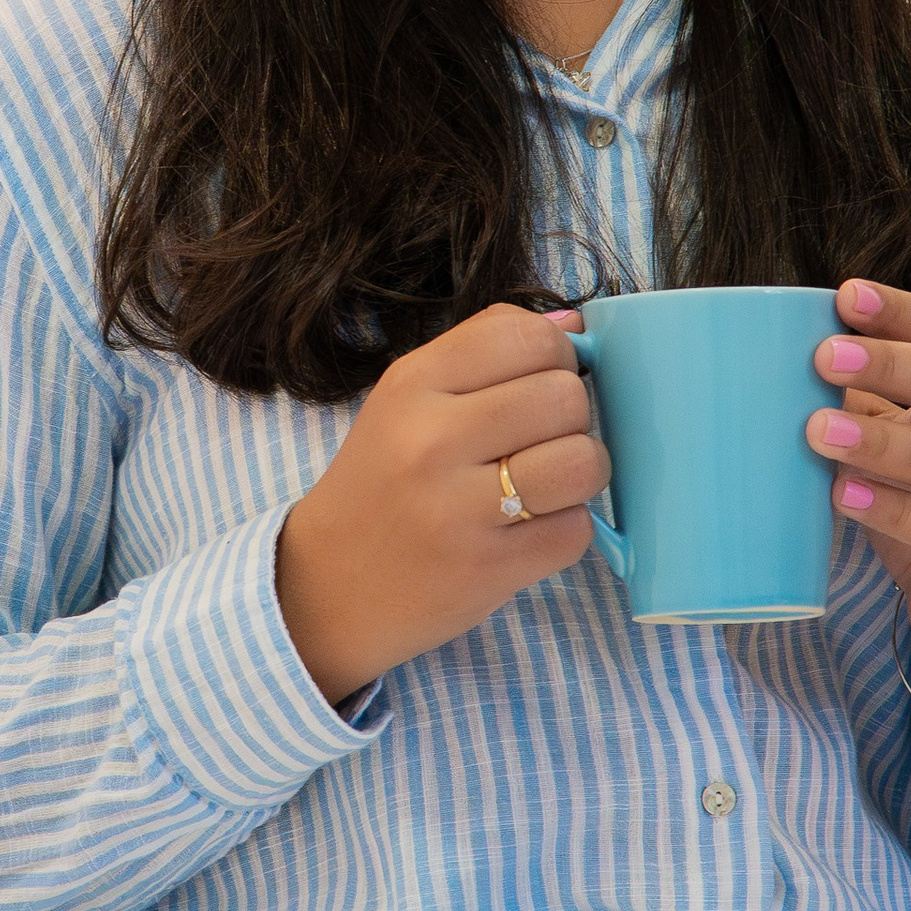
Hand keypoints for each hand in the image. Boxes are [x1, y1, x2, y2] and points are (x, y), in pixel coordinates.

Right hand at [276, 303, 608, 702]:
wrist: (327, 585)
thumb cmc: (382, 484)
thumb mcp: (407, 400)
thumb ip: (484, 352)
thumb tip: (575, 324)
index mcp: (413, 383)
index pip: (528, 336)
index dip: (556, 359)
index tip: (537, 385)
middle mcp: (431, 440)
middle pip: (566, 396)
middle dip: (571, 419)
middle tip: (540, 441)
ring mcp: (458, 509)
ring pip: (583, 462)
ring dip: (580, 473)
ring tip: (547, 484)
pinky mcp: (487, 569)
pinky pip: (576, 530)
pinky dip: (565, 529)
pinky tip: (529, 530)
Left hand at [810, 278, 910, 742]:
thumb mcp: (900, 456)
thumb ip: (866, 410)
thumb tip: (780, 361)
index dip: (902, 313)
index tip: (844, 294)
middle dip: (893, 364)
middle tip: (824, 357)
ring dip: (884, 442)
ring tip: (817, 432)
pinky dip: (897, 512)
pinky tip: (845, 498)